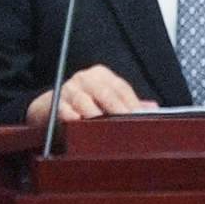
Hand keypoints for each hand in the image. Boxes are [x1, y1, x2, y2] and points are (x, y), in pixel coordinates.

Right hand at [29, 67, 150, 124]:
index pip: (121, 88)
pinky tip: (78, 122)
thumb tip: (154, 109)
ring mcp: (69, 90)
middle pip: (105, 93)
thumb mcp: (107, 99)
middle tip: (129, 123)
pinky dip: (71, 116)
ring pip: (85, 102)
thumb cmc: (86, 105)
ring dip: (96, 115)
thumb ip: (128, 103)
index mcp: (101, 75)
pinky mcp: (54, 103)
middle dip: (118, 110)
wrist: (51, 109)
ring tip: (107, 128)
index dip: (132, 103)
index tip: (141, 117)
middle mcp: (85, 78)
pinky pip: (64, 110)